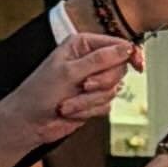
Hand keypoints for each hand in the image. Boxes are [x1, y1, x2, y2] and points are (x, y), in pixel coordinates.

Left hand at [0, 34, 135, 160]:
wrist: (29, 122)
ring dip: (90, 100)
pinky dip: (89, 110)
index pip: (116, 45)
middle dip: (102, 82)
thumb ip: (100, 59)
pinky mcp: (93, 101)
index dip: (129, 54)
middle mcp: (88, 61)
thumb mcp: (70, 72)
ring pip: (112, 89)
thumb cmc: (39, 93)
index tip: (138, 64)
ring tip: (69, 103)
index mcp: (81, 45)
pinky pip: (106, 105)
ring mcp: (91, 82)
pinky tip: (71, 110)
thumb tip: (126, 49)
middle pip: (118, 69)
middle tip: (85, 86)